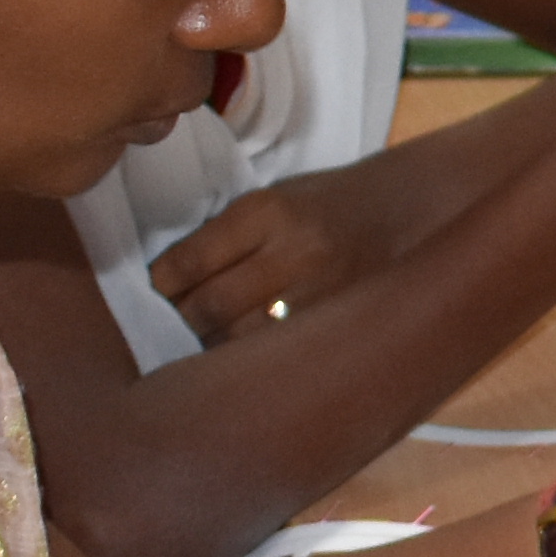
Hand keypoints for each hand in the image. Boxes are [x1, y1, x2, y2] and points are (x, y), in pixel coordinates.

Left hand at [149, 174, 369, 342]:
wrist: (404, 210)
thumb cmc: (326, 202)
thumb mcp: (272, 199)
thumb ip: (226, 236)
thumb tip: (170, 280)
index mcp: (268, 211)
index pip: (192, 259)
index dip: (160, 284)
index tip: (151, 292)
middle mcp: (293, 253)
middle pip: (212, 305)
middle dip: (180, 320)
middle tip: (169, 323)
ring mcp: (320, 294)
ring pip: (241, 339)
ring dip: (211, 345)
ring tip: (203, 341)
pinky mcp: (338, 322)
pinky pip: (278, 352)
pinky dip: (250, 358)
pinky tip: (241, 356)